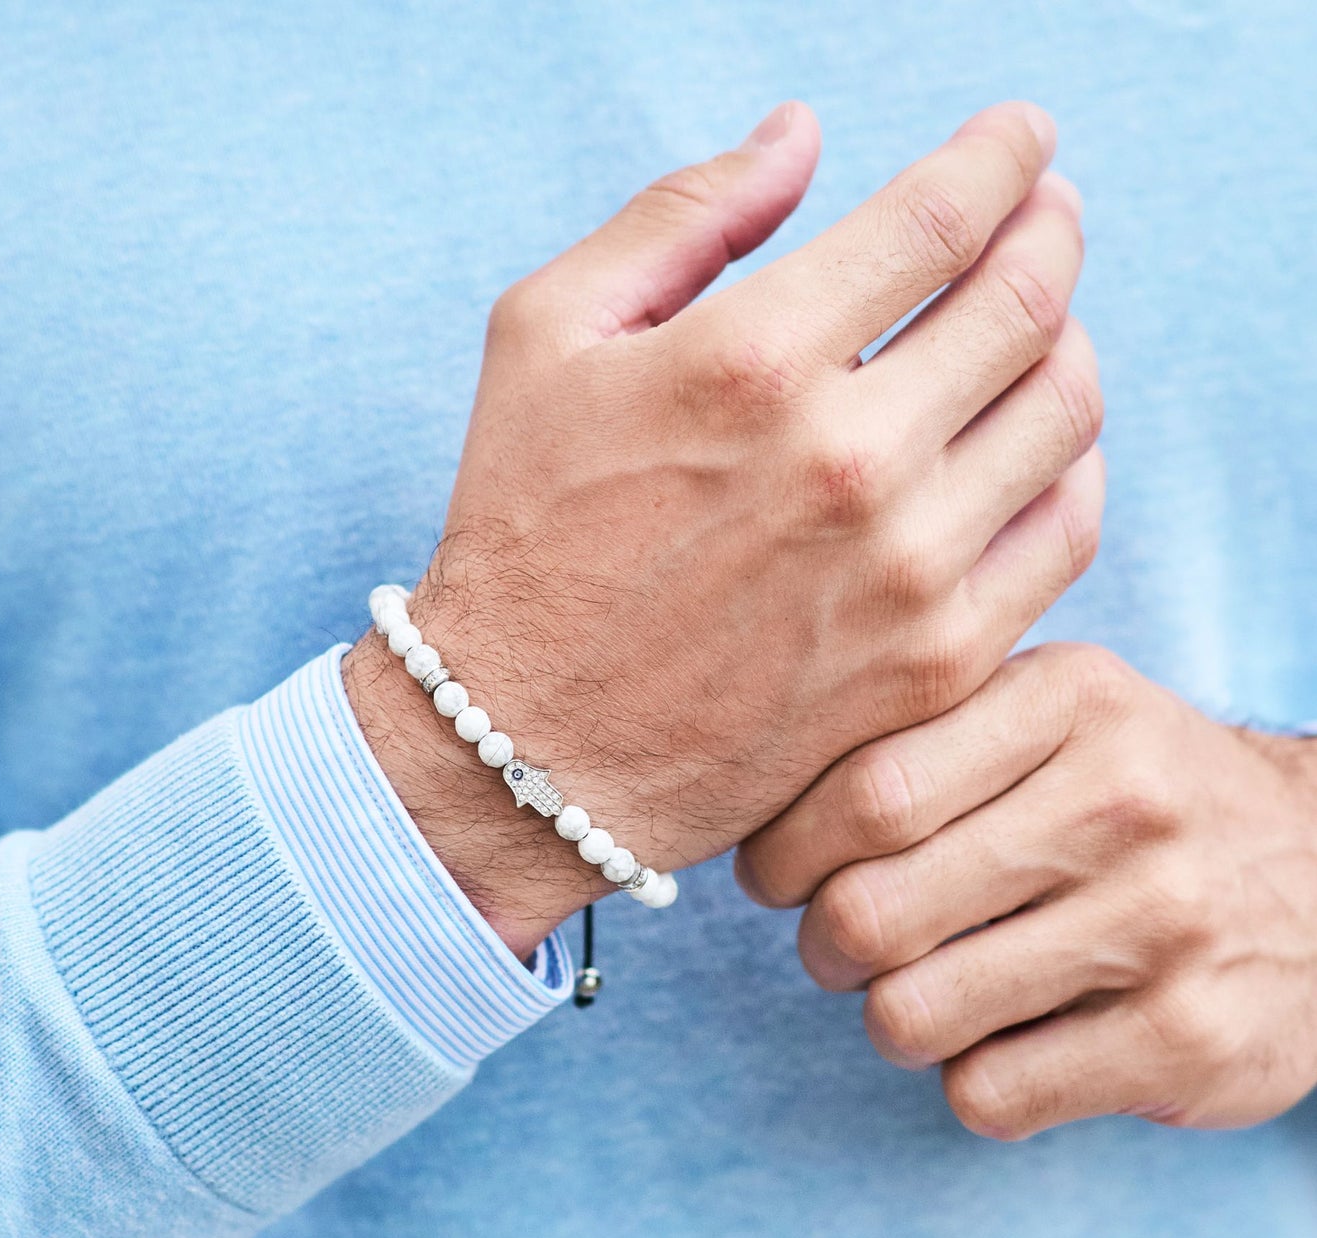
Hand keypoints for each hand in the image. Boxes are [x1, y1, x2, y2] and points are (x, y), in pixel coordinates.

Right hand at [348, 101, 1102, 955]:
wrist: (533, 747)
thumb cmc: (523, 536)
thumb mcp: (545, 338)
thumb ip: (680, 216)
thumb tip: (801, 133)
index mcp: (753, 360)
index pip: (941, 215)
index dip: (1000, 154)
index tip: (1018, 136)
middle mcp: (849, 461)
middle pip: (1028, 299)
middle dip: (1052, 226)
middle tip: (1045, 210)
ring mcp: (904, 571)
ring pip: (1065, 410)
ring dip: (1069, 339)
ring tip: (1038, 324)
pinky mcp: (934, 662)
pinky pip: (1066, 532)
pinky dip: (1072, 465)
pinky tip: (1038, 444)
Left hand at [737, 643, 1316, 1138]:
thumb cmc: (1134, 793)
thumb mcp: (1054, 710)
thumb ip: (927, 724)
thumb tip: (762, 783)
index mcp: (1067, 700)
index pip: (863, 791)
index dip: (783, 852)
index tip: (774, 875)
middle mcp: (1121, 803)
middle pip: (869, 911)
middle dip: (820, 947)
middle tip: (835, 946)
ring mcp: (1163, 924)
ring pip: (912, 1014)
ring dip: (887, 1018)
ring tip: (917, 995)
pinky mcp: (1189, 1039)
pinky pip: (988, 1093)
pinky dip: (966, 1080)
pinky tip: (1004, 1041)